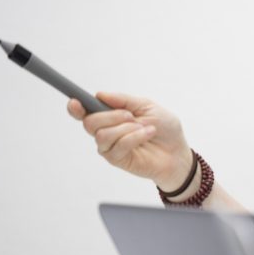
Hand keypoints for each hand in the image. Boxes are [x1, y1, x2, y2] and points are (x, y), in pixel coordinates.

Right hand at [67, 92, 192, 190]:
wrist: (178, 152)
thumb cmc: (165, 129)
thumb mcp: (148, 106)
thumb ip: (124, 100)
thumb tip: (100, 94)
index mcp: (110, 116)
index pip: (85, 112)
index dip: (76, 107)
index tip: (75, 101)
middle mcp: (106, 131)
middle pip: (89, 122)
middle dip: (111, 116)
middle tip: (131, 116)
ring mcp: (110, 147)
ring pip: (102, 135)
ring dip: (125, 128)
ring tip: (144, 128)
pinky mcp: (117, 159)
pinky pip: (116, 146)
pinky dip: (133, 137)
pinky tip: (147, 135)